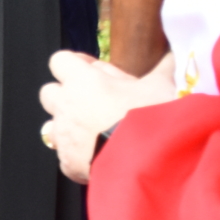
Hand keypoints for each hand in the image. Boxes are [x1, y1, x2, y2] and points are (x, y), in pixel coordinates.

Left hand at [38, 51, 173, 181]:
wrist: (149, 161)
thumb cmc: (152, 115)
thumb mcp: (161, 86)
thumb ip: (161, 68)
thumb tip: (171, 55)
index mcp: (82, 81)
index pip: (59, 61)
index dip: (74, 64)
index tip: (92, 70)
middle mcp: (65, 106)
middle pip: (48, 92)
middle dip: (66, 95)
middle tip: (93, 102)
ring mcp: (63, 136)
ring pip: (51, 126)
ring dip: (69, 126)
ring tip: (96, 132)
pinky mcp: (67, 163)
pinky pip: (65, 156)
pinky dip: (78, 155)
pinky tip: (100, 156)